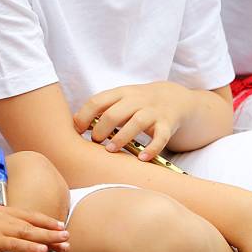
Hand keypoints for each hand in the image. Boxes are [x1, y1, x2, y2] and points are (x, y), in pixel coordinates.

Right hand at [0, 205, 69, 251]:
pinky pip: (17, 244)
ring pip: (29, 233)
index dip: (45, 221)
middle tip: (67, 235)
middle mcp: (2, 216)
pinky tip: (43, 251)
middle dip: (52, 230)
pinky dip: (31, 247)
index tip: (58, 225)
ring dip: (48, 238)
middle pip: (33, 223)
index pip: (28, 215)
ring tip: (63, 242)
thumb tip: (6, 240)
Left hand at [73, 82, 197, 160]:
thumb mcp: (122, 99)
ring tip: (111, 150)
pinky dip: (152, 148)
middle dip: (101, 129)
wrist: (175, 98)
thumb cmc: (139, 103)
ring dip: (121, 138)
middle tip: (95, 142)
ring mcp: (154, 112)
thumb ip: (102, 109)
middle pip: (115, 112)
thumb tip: (75, 126)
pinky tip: (141, 158)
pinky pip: (161, 137)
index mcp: (122, 93)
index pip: (98, 101)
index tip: (77, 131)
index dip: (84, 116)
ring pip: (136, 123)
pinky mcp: (168, 124)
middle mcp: (138, 100)